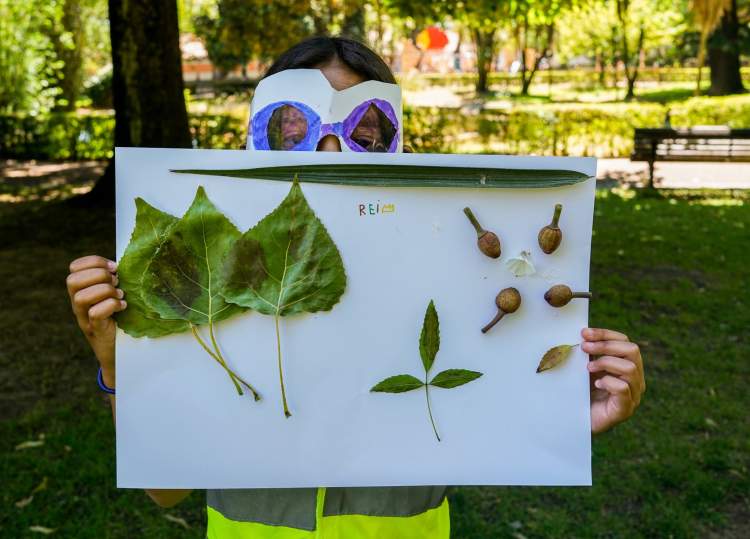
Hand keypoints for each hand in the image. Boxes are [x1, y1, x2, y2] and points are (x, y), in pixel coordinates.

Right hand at [66, 255, 125, 383]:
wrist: (117, 352)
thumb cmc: (118, 319)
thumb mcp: (112, 295)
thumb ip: (111, 280)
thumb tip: (122, 263)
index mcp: (81, 291)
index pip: (74, 267)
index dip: (94, 261)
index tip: (113, 267)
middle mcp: (78, 304)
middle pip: (73, 280)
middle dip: (99, 275)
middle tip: (116, 282)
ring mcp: (84, 318)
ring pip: (81, 297)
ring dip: (105, 291)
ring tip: (120, 296)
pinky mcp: (95, 330)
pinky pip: (95, 314)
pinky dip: (111, 306)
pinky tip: (122, 307)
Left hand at [582, 328, 644, 433]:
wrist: (575, 421)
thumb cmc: (581, 392)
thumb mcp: (586, 368)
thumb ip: (589, 353)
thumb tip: (583, 333)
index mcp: (627, 365)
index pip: (625, 342)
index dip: (605, 334)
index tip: (584, 333)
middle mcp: (635, 379)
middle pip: (632, 351)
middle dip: (605, 345)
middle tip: (584, 348)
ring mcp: (633, 395)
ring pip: (630, 368)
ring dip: (606, 363)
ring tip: (588, 368)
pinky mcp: (624, 409)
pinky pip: (624, 389)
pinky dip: (608, 382)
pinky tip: (596, 384)